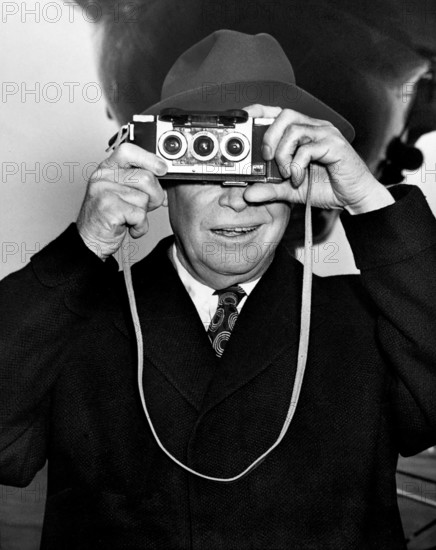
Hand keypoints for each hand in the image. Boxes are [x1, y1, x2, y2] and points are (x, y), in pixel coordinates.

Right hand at [76, 143, 167, 259]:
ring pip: (144, 198)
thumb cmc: (108, 217)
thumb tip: (164, 175)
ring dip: (144, 214)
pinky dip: (140, 226)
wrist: (90, 241)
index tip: (162, 168)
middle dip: (155, 196)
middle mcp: (102, 176)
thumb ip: (138, 180)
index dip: (149, 158)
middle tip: (145, 207)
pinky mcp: (107, 208)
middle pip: (146, 177)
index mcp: (107, 168)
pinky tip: (130, 227)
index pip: (129, 150)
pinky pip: (139, 215)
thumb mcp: (122, 192)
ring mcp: (103, 191)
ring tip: (130, 218)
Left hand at [242, 104, 393, 213]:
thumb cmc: (327, 187)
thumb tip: (247, 194)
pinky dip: (297, 166)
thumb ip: (270, 189)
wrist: (354, 198)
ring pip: (294, 130)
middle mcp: (314, 127)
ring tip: (287, 174)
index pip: (278, 113)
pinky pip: (308, 148)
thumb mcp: (291, 190)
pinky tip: (299, 179)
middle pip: (284, 115)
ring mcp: (325, 134)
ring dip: (283, 155)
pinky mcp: (334, 145)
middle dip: (268, 137)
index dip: (259, 111)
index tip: (242, 118)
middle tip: (267, 159)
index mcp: (303, 132)